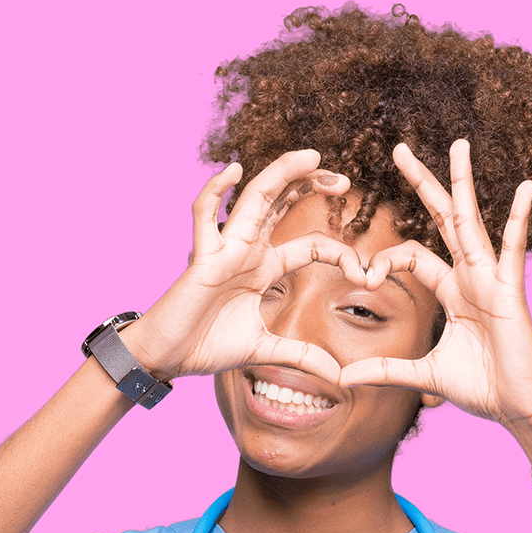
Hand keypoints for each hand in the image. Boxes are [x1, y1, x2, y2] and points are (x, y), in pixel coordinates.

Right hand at [121, 151, 363, 384]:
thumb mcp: (265, 350)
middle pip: (282, 204)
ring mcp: (223, 250)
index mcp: (264, 268)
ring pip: (254, 199)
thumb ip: (302, 357)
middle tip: (344, 180)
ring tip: (310, 156)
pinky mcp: (201, 258)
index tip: (365, 273)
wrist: (166, 357)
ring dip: (280, 174)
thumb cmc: (206, 347)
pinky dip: (214, 191)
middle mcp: (246, 250)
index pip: (310, 245)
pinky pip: (203, 217)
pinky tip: (232, 171)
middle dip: (312, 185)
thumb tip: (340, 376)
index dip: (341, 253)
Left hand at [334, 140, 531, 427]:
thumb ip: (385, 371)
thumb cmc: (480, 387)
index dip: (383, 260)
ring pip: (471, 221)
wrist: (517, 406)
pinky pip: (513, 249)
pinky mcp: (510, 291)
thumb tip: (343, 380)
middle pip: (441, 219)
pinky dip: (519, 218)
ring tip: (458, 144)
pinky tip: (526, 187)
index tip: (364, 277)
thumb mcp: (423, 376)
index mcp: (451, 290)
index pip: (411, 255)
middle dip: (422, 184)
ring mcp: (491, 279)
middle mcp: (470, 276)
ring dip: (462, 183)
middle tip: (400, 148)